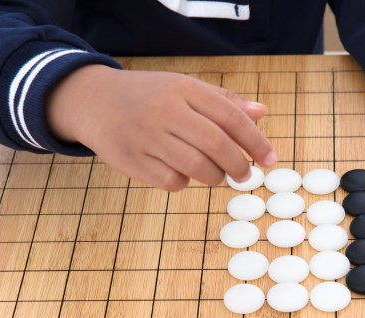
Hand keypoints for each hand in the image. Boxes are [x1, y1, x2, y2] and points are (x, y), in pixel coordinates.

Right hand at [46, 65, 275, 190]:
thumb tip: (261, 113)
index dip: (256, 141)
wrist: (93, 101)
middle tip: (246, 175)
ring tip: (216, 174)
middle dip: (238, 165)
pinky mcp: (131, 160)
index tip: (271, 160)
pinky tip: (180, 172)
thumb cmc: (149, 96)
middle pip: (216, 145)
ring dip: (215, 176)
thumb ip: (223, 102)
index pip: (230, 116)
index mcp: (183, 88)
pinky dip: (184, 182)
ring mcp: (146, 136)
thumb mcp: (184, 88)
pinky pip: (172, 181)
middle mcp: (165, 110)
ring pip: (197, 167)